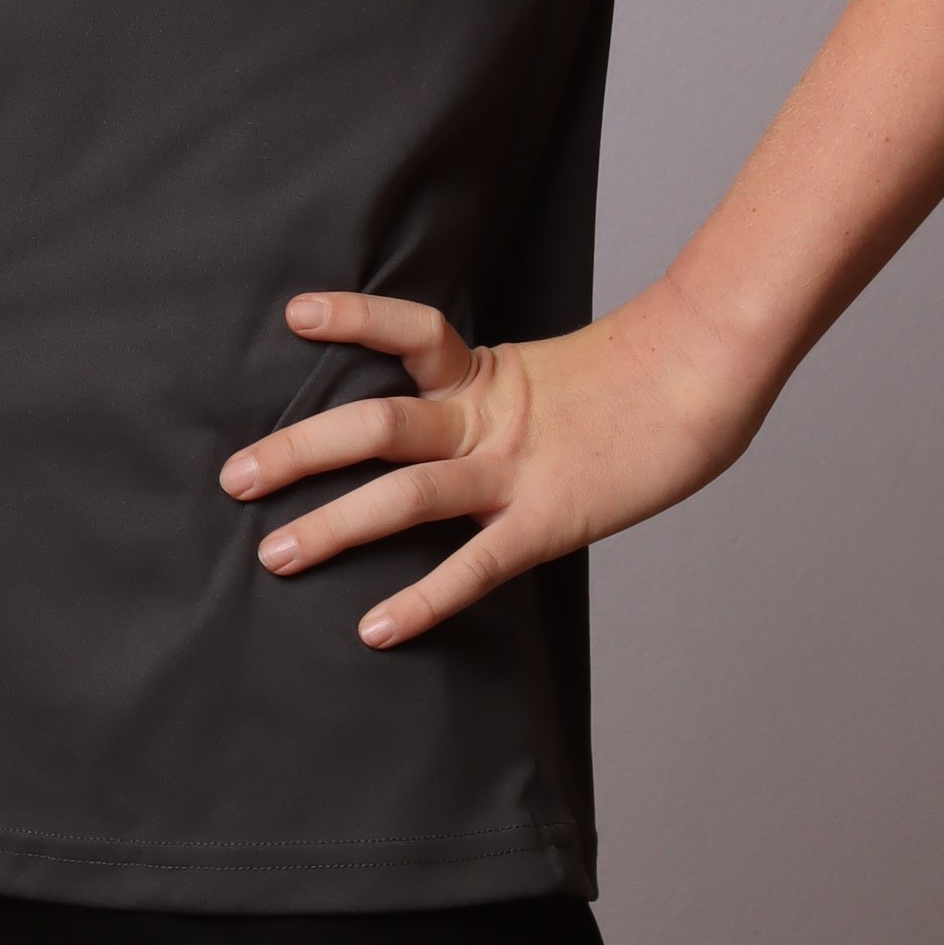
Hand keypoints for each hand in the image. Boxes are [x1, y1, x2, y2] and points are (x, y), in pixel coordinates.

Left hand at [221, 284, 769, 643]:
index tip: (293, 315)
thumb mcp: (556, 378)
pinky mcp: (548, 520)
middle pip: (376, 424)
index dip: (352, 319)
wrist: (709, 383)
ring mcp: (516, 470)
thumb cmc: (643, 385)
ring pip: (406, 493)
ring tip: (274, 554)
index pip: (409, 331)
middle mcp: (488, 418)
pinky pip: (473, 566)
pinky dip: (423, 600)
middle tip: (234, 479)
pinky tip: (376, 629)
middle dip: (299, 452)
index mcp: (490, 375)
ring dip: (334, 524)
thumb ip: (501, 399)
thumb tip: (456, 420)